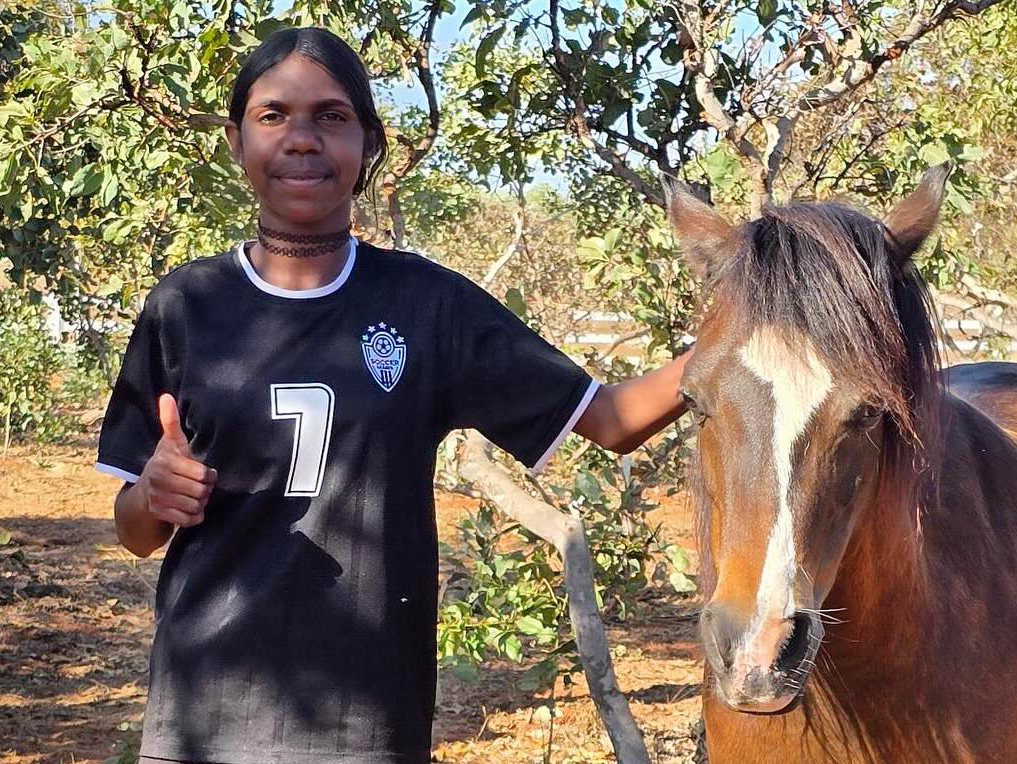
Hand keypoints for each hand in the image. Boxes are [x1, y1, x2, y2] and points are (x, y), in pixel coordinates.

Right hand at [138, 394, 216, 527]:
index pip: (203, 474)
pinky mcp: (159, 514)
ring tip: (195, 496)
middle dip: (206, 490)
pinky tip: (191, 509)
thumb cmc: (165, 463)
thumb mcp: (169, 442)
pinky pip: (189, 519)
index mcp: (166, 461)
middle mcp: (159, 479)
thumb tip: (166, 396)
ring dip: (201, 503)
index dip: (209, 475)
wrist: (143, 492)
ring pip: (196, 506)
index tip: (205, 473)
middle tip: (201, 487)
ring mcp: (158, 498)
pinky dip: (195, 517)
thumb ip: (171, 421)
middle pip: (201, 491)